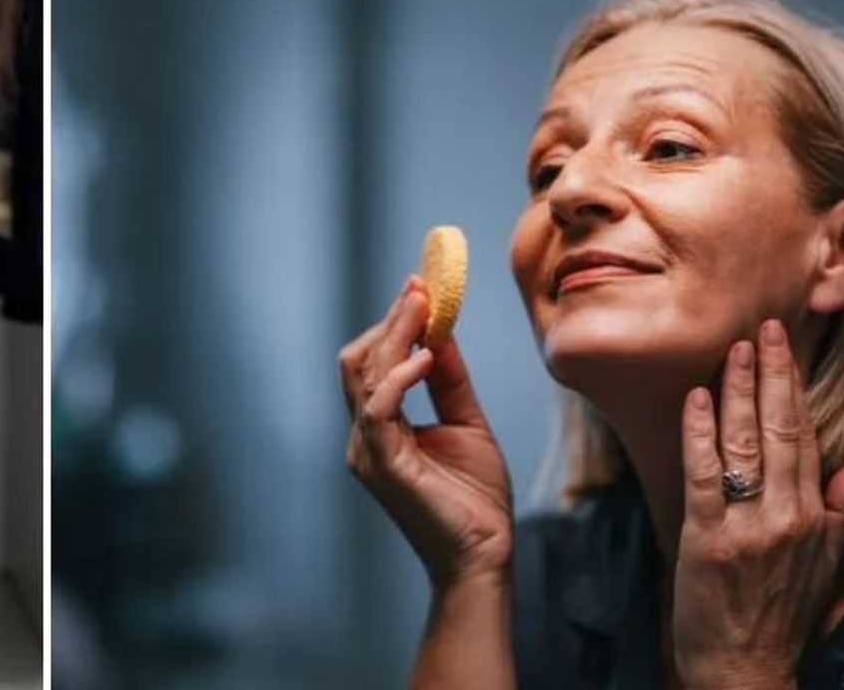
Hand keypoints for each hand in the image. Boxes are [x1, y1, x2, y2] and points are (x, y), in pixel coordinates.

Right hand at [341, 275, 513, 585]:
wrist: (485, 556)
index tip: (419, 287)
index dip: (392, 323)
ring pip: (364, 376)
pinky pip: (379, 408)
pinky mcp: (382, 464)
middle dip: (389, 321)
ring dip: (395, 336)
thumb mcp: (466, 423)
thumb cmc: (475, 500)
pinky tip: (427, 357)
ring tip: (425, 309)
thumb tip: (444, 332)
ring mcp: (368, 451)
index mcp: (379, 427)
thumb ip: (450, 381)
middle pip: (358, 361)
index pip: (372, 363)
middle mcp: (364, 436)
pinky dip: (399, 376)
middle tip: (420, 289)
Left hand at [672, 320, 843, 689]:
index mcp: (813, 517)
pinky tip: (696, 399)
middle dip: (770, 375)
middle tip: (764, 327)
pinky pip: (704, 475)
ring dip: (736, 392)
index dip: (794, 388)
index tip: (785, 345)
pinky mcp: (708, 538)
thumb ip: (843, 508)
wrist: (745, 666)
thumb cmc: (782, 612)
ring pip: (743, 445)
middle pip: (779, 431)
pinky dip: (700, 434)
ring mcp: (747, 526)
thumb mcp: (827, 561)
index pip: (805, 437)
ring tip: (731, 349)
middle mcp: (786, 516)